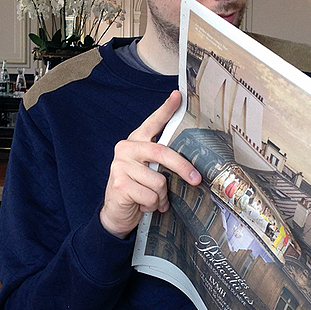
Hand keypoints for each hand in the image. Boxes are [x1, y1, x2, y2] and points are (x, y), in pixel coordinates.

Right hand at [100, 91, 201, 238]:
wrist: (115, 214)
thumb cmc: (137, 190)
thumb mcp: (149, 172)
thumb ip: (161, 162)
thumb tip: (191, 166)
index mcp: (136, 142)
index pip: (153, 123)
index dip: (166, 109)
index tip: (178, 96)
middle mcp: (126, 149)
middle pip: (162, 152)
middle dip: (182, 167)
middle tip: (195, 179)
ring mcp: (120, 166)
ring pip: (158, 181)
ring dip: (161, 196)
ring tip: (154, 200)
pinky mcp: (120, 184)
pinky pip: (150, 196)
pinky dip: (152, 205)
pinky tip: (143, 206)